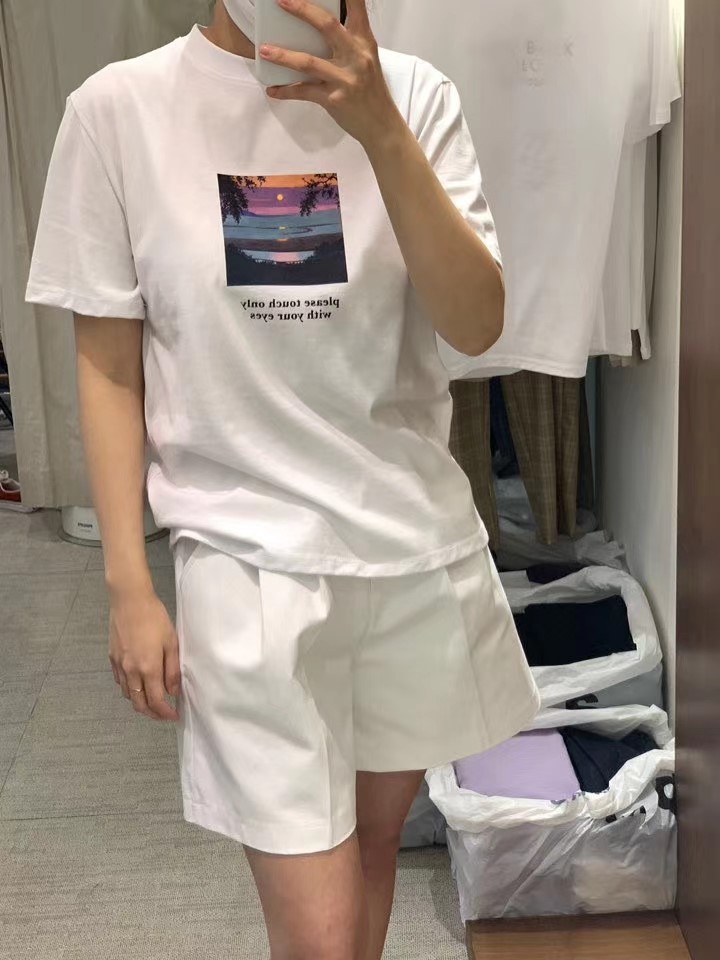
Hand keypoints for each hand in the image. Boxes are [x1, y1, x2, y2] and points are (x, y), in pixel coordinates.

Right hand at [109, 589, 180, 721]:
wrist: (129, 600)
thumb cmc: (154, 618)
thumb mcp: (171, 642)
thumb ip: (172, 670)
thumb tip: (174, 691)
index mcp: (148, 668)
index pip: (156, 701)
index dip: (165, 713)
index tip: (173, 716)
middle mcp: (131, 671)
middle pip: (139, 704)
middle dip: (152, 713)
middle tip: (163, 714)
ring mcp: (119, 665)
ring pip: (128, 694)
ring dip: (140, 702)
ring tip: (153, 699)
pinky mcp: (112, 657)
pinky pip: (120, 681)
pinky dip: (130, 688)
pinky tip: (138, 682)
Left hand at [260, 0, 403, 147]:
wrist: (382, 125)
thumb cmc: (371, 91)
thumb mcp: (366, 59)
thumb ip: (347, 41)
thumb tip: (318, 27)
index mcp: (364, 41)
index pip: (356, 7)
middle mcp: (356, 56)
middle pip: (327, 25)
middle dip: (303, 10)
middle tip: (281, 1)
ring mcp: (344, 78)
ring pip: (309, 62)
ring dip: (283, 55)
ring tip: (264, 50)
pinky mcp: (333, 99)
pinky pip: (304, 92)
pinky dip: (286, 91)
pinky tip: (273, 90)